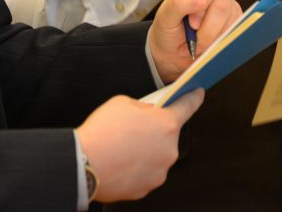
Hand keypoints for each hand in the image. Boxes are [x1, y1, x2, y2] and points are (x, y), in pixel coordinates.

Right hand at [76, 90, 202, 202]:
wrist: (83, 163)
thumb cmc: (103, 131)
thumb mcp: (123, 103)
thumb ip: (143, 108)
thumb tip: (148, 115)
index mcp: (167, 124)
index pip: (187, 106)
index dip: (194, 97)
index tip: (198, 93)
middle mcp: (169, 149)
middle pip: (167, 135)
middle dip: (155, 130)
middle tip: (133, 129)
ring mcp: (160, 171)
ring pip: (157, 156)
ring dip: (146, 151)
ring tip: (122, 147)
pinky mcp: (147, 187)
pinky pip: (146, 172)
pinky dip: (136, 167)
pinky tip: (120, 162)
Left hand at [149, 0, 241, 82]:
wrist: (174, 52)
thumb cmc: (169, 30)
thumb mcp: (165, 17)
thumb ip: (179, 3)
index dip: (201, 6)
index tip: (191, 24)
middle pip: (222, 6)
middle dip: (207, 29)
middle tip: (192, 40)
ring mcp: (229, 7)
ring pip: (230, 22)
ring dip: (211, 40)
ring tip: (195, 46)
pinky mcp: (236, 23)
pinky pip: (235, 33)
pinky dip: (220, 44)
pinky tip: (207, 48)